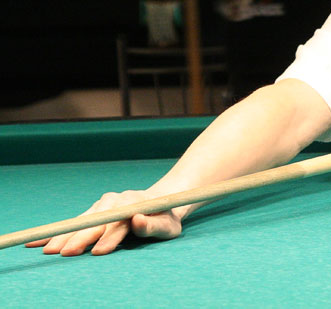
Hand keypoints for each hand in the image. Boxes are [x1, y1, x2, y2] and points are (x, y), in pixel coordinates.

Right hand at [26, 190, 182, 255]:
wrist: (161, 201)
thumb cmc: (165, 218)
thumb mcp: (167, 226)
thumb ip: (152, 225)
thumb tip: (136, 220)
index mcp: (133, 205)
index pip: (118, 225)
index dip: (108, 239)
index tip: (97, 252)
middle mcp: (115, 202)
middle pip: (95, 223)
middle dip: (79, 238)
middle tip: (63, 253)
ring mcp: (103, 204)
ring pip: (82, 221)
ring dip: (64, 235)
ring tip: (45, 249)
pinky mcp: (95, 209)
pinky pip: (76, 221)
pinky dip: (58, 231)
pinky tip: (40, 240)